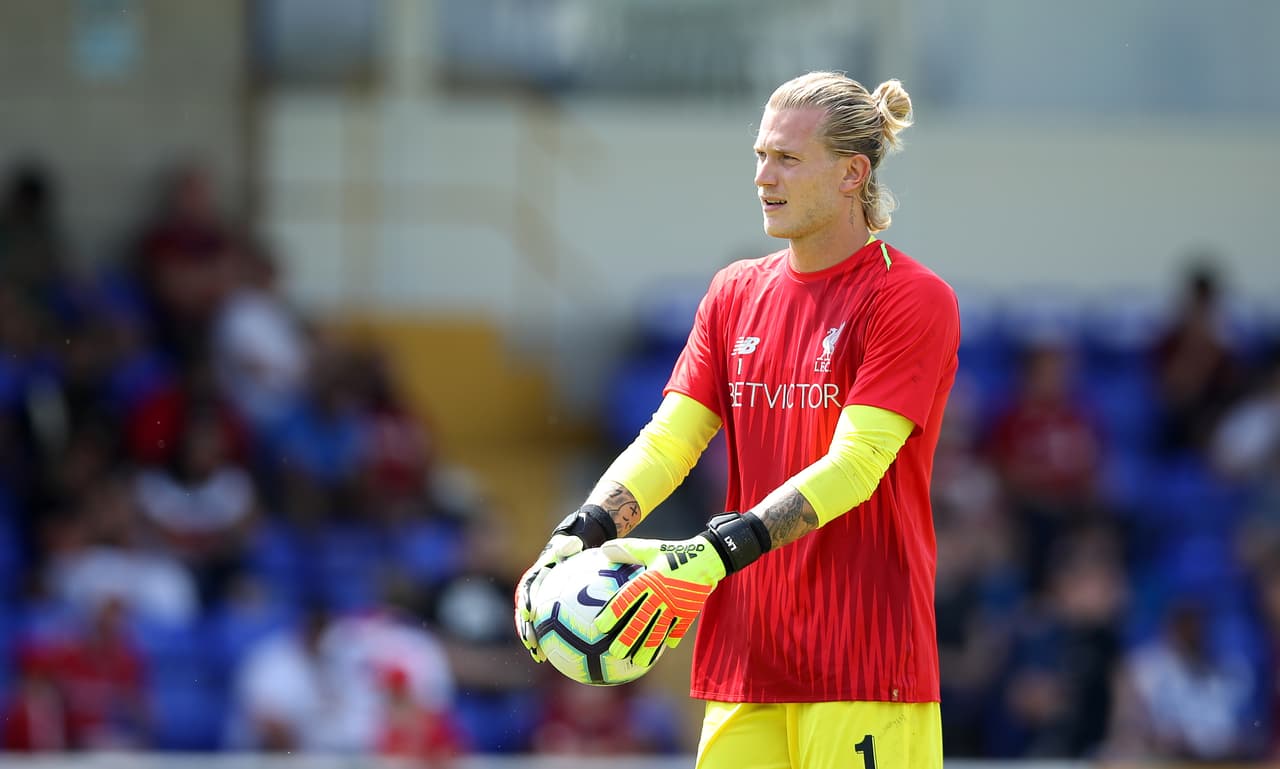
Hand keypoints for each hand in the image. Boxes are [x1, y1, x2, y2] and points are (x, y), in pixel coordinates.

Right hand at [513, 504, 618, 662]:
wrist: (564, 557)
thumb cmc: (566, 551)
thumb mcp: (567, 545)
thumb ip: (568, 546)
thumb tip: (574, 543)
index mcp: (532, 579)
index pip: (526, 591)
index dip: (525, 602)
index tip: (528, 613)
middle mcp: (530, 594)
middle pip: (523, 615)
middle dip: (525, 630)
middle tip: (530, 643)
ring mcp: (536, 606)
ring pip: (531, 626)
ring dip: (533, 641)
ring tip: (539, 656)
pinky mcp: (544, 614)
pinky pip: (545, 629)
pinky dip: (548, 642)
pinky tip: (556, 658)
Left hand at [593, 534, 726, 666]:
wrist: (708, 558)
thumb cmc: (675, 552)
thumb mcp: (651, 548)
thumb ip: (627, 550)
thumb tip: (604, 549)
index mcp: (649, 581)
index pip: (627, 600)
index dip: (613, 614)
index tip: (600, 626)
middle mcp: (661, 596)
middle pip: (641, 621)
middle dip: (627, 638)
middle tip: (615, 652)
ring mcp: (676, 606)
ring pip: (659, 630)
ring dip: (648, 647)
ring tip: (639, 661)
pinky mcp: (689, 611)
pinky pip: (679, 629)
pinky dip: (672, 638)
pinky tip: (665, 648)